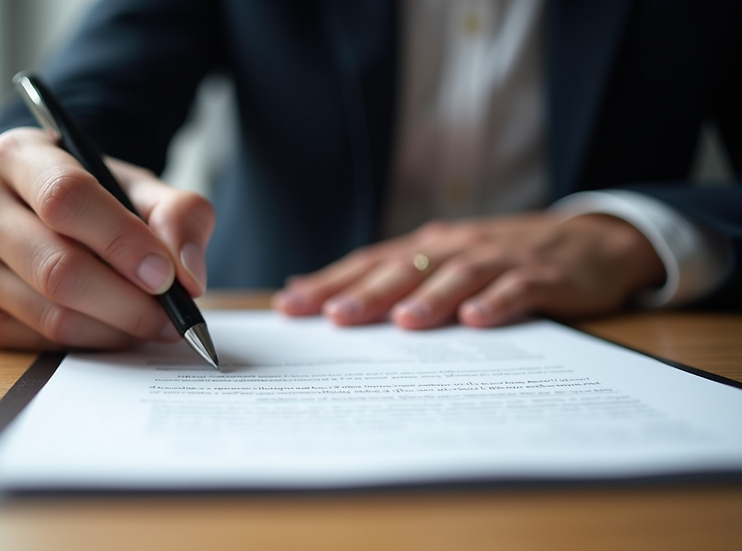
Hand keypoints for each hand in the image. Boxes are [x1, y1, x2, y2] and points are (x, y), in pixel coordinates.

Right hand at [0, 127, 214, 349]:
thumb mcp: (139, 188)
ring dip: (116, 328)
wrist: (36, 214)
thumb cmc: (93, 199)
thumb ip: (178, 215)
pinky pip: (41, 341)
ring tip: (154, 323)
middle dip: (129, 301)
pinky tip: (116, 328)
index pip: (66, 198)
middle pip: (58, 268)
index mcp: (16, 156)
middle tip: (174, 316)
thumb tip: (188, 275)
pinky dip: (92, 342)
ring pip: (51, 313)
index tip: (166, 276)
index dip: (121, 241)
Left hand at [273, 212, 664, 328]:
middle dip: (368, 292)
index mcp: (428, 246)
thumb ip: (391, 274)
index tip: (290, 306)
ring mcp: (500, 259)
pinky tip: (477, 321)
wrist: (591, 242)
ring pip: (459, 276)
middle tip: (334, 316)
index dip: (330, 282)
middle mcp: (457, 248)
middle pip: (405, 268)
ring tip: (403, 322)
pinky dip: (497, 303)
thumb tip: (324, 293)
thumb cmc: (501, 257)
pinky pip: (517, 289)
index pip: (369, 263)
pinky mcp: (542, 276)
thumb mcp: (444, 259)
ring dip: (430, 298)